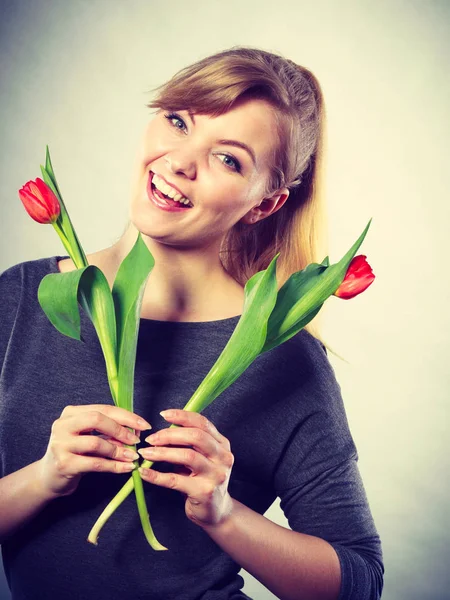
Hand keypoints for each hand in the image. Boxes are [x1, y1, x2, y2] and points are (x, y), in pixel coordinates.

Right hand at [38, 405, 150, 497]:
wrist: (49, 477)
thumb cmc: (75, 453)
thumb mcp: (89, 436)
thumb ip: (108, 431)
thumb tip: (135, 431)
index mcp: (71, 413)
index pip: (103, 409)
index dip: (126, 416)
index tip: (144, 425)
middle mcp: (63, 425)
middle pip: (97, 419)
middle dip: (121, 429)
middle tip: (136, 440)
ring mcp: (61, 444)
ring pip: (96, 443)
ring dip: (119, 450)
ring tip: (133, 456)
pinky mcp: (64, 464)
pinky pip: (95, 463)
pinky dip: (114, 466)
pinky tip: (126, 468)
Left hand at [137, 409, 234, 527]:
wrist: (216, 511)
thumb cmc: (204, 480)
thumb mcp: (203, 458)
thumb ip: (190, 444)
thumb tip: (162, 432)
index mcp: (222, 444)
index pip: (203, 423)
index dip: (182, 416)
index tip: (163, 414)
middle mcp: (223, 457)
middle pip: (196, 437)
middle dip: (170, 435)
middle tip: (150, 438)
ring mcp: (216, 475)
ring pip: (187, 456)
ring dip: (162, 452)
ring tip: (145, 453)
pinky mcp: (204, 491)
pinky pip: (175, 480)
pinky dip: (157, 476)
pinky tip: (144, 473)